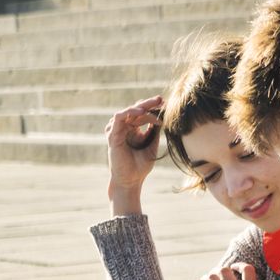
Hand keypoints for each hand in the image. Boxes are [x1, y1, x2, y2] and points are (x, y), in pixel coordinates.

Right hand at [106, 96, 162, 212]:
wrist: (131, 180)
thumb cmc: (140, 166)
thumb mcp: (152, 145)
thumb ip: (154, 132)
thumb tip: (163, 117)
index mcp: (133, 129)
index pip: (142, 114)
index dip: (153, 108)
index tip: (167, 104)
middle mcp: (124, 128)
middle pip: (136, 110)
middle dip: (149, 103)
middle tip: (161, 99)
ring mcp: (117, 130)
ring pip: (128, 111)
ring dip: (141, 107)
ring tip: (154, 105)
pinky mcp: (112, 135)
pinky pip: (118, 118)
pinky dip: (129, 112)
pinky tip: (141, 112)